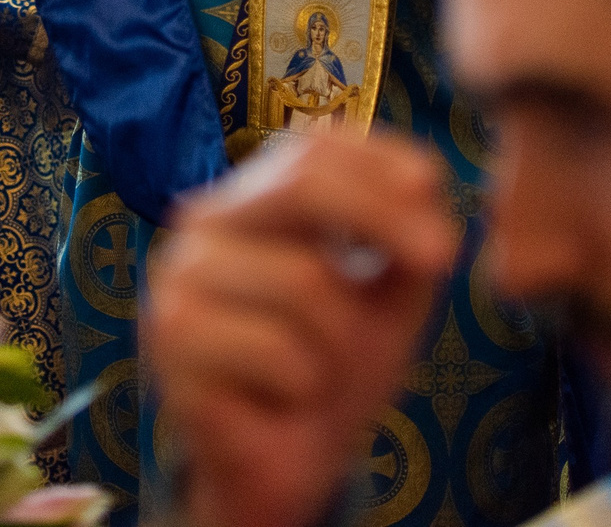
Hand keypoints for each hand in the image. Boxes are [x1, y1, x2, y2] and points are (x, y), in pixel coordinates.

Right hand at [145, 133, 458, 526]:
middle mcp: (205, 224)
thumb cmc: (336, 367)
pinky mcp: (171, 342)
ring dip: (343, 341)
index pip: (312, 146)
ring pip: (304, 281)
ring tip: (321, 369)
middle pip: (301, 185)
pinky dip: (305, 384)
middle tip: (439, 261)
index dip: (378, 160)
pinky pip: (277, 350)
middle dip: (383, 219)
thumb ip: (408, 236)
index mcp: (253, 199)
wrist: (290, 463)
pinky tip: (283, 398)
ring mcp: (180, 279)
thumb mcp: (392, 294)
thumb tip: (424, 191)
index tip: (430, 188)